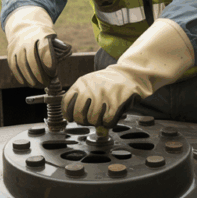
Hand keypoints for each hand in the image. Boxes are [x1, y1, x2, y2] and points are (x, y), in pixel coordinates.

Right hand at [4, 6, 56, 87]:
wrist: (26, 27)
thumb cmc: (44, 38)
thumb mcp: (53, 39)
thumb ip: (58, 51)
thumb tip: (62, 65)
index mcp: (42, 34)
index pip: (44, 49)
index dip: (48, 63)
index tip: (53, 73)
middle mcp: (28, 39)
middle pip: (31, 58)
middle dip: (39, 74)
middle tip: (45, 83)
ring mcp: (17, 45)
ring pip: (21, 63)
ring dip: (29, 77)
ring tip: (36, 85)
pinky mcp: (10, 51)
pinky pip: (13, 65)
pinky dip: (19, 75)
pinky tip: (25, 82)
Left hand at [62, 18, 193, 126]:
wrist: (130, 74)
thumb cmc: (109, 83)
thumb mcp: (92, 85)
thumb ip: (83, 101)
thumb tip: (75, 121)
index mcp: (81, 83)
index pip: (66, 102)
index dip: (68, 114)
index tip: (71, 119)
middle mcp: (90, 88)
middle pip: (79, 115)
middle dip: (83, 121)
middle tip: (89, 120)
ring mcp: (103, 95)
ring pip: (92, 119)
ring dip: (97, 123)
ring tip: (101, 118)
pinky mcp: (115, 101)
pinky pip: (107, 120)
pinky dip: (108, 123)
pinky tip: (110, 118)